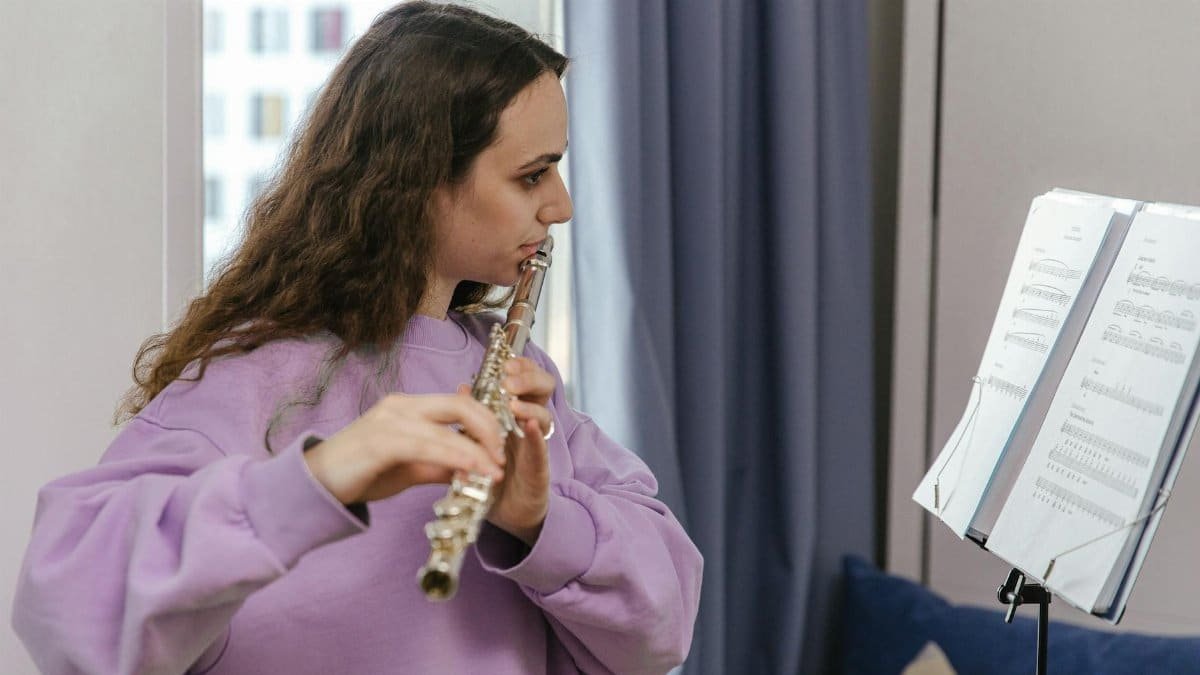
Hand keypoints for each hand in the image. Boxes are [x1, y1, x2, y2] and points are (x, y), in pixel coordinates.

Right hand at [303, 393, 505, 504]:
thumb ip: (442, 462)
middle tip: (503, 459)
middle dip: (490, 430)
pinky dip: (455, 457)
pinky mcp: (380, 441)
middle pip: (460, 406)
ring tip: (495, 472)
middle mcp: (401, 406)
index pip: (460, 403)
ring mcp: (390, 420)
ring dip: (478, 450)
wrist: (316, 485)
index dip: (488, 423)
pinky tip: (471, 471)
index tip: (503, 449)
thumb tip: (476, 467)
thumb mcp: (411, 467)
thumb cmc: (362, 473)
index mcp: (409, 407)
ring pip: (447, 427)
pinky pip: (427, 445)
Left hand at [484, 357, 556, 544]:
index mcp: (516, 411)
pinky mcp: (539, 468)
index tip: (506, 362)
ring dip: (529, 406)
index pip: (526, 378)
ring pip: (545, 415)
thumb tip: (464, 386)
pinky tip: (530, 426)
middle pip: (543, 388)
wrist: (506, 511)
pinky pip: (541, 449)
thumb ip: (474, 413)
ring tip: (513, 404)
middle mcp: (531, 423)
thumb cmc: (495, 469)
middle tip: (509, 380)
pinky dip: (536, 436)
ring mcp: (537, 444)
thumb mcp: (478, 438)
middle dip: (528, 378)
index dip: (520, 366)